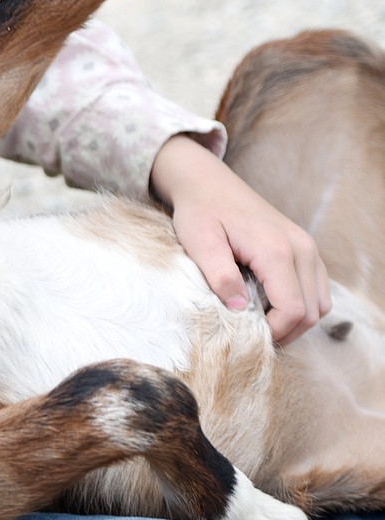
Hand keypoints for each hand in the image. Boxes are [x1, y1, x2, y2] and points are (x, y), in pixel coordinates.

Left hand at [150, 134, 329, 344]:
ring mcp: (308, 247)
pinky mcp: (306, 247)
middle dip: (286, 331)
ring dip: (296, 320)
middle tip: (254, 336)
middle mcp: (302, 248)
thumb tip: (239, 309)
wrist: (208, 182)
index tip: (248, 337)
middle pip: (312, 312)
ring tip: (262, 322)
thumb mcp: (199, 243)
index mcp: (277, 250)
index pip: (293, 310)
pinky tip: (271, 304)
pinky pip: (318, 288)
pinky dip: (302, 304)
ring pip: (320, 303)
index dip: (274, 332)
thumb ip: (220, 276)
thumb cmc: (200, 211)